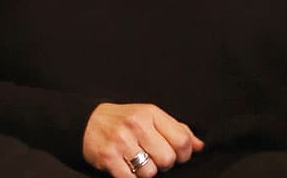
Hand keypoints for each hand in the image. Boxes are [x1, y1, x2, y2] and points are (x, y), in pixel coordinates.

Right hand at [83, 103, 203, 177]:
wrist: (87, 122)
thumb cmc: (123, 120)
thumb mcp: (150, 116)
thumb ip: (176, 129)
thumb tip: (199, 146)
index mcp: (150, 113)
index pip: (181, 140)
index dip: (184, 154)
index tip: (177, 156)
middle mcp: (136, 125)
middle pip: (167, 159)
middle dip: (164, 164)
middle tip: (154, 159)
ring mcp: (121, 142)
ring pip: (150, 172)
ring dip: (145, 172)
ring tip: (137, 161)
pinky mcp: (108, 158)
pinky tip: (126, 167)